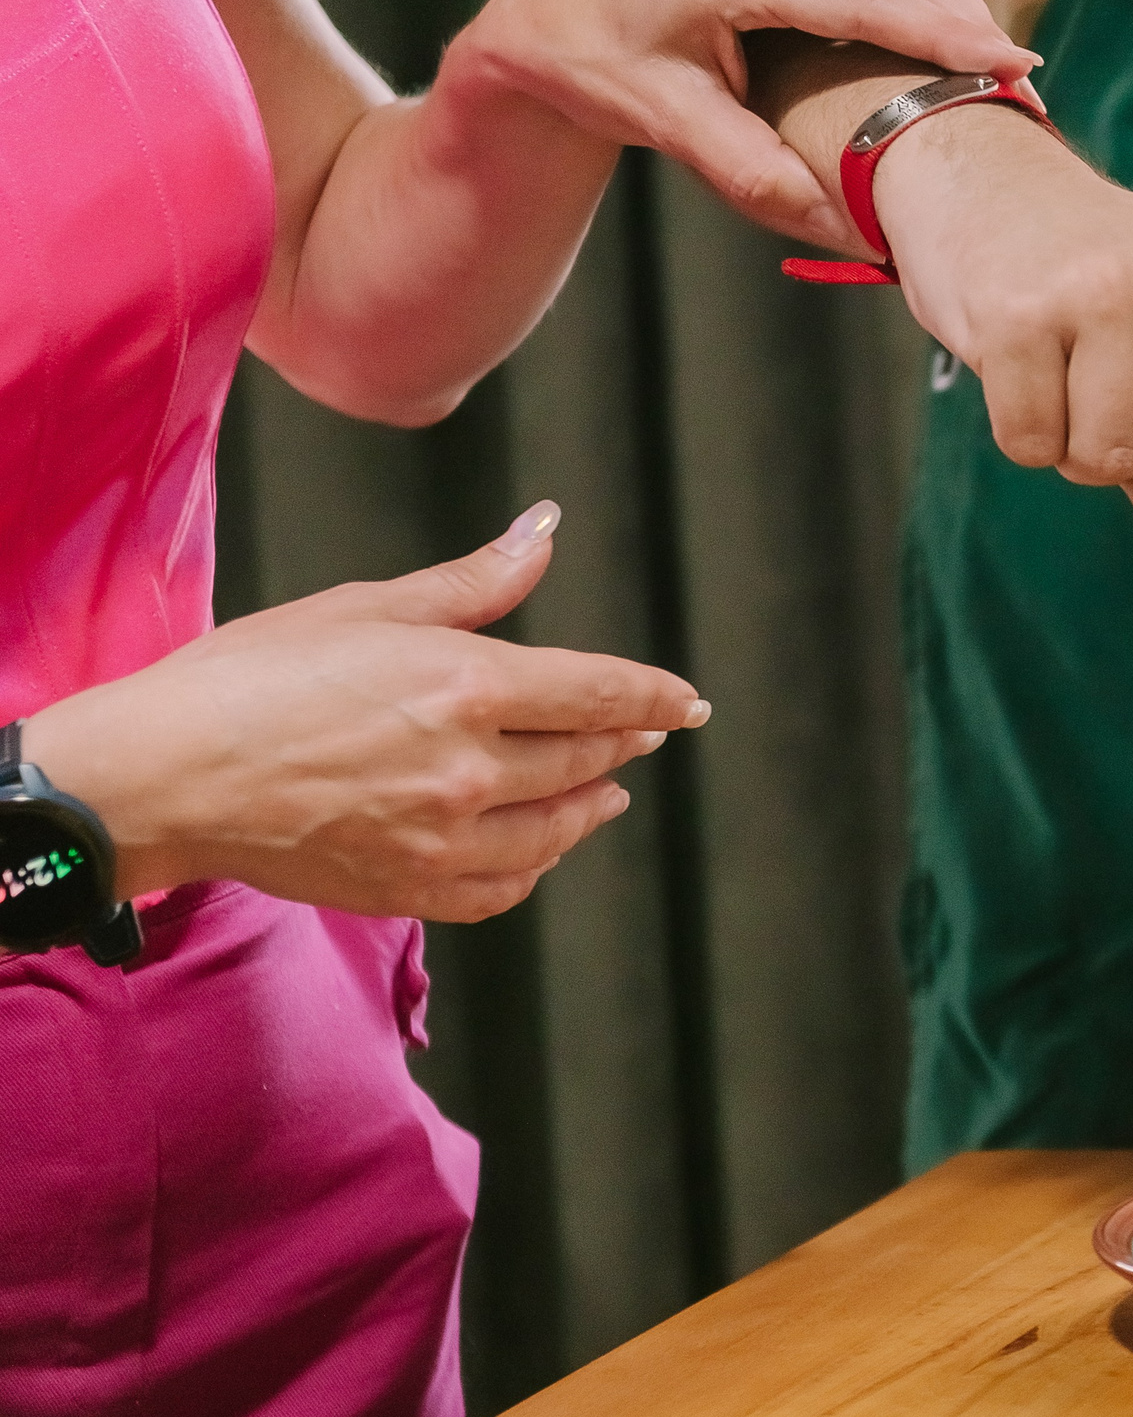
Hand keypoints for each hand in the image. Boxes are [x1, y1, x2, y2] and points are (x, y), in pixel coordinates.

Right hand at [20, 505, 706, 923]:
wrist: (159, 776)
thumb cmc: (248, 678)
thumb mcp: (365, 609)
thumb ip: (473, 583)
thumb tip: (544, 528)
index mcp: (463, 684)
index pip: (600, 692)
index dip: (656, 697)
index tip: (689, 703)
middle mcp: (467, 767)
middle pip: (585, 757)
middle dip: (624, 741)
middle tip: (646, 733)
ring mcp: (442, 837)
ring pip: (557, 827)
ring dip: (592, 804)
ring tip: (607, 790)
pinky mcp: (409, 888)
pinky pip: (504, 885)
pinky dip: (534, 863)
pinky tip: (540, 845)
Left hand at [443, 0, 1037, 248]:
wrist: (553, 15)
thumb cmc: (603, 68)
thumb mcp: (667, 126)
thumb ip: (752, 170)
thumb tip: (842, 221)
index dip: (946, 32)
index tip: (1012, 69)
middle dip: (975, 27)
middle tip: (1031, 95)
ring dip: (961, 15)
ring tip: (1011, 83)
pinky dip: (933, 5)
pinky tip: (963, 55)